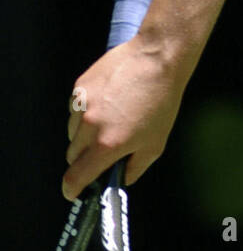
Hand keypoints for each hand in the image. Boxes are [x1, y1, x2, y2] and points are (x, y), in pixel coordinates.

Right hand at [63, 36, 187, 199]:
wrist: (158, 57)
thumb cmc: (162, 100)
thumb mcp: (155, 143)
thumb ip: (133, 169)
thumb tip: (118, 180)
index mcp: (107, 145)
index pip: (74, 178)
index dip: (72, 189)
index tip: (73, 192)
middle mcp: (89, 126)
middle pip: (73, 156)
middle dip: (85, 159)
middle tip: (105, 149)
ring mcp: (81, 105)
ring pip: (73, 132)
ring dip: (85, 134)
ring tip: (112, 118)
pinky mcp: (79, 87)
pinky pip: (75, 110)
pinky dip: (85, 112)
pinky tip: (108, 101)